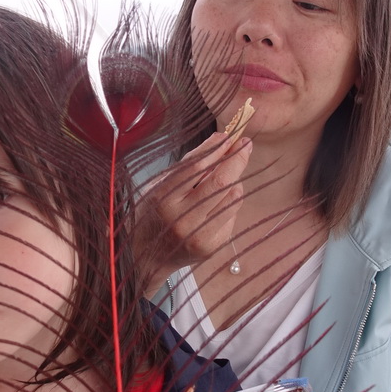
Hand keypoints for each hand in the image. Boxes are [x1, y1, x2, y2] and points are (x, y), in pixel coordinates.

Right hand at [137, 132, 251, 291]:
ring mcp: (198, 235)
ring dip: (234, 181)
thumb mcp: (160, 183)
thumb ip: (189, 163)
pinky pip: (232, 214)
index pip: (196, 167)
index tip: (230, 136)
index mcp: (163, 198)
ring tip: (225, 177)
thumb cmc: (153, 212)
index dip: (217, 149)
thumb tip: (222, 140)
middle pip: (220, 182)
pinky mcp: (211, 246)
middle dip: (238, 159)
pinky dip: (229, 202)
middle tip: (245, 144)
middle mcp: (181, 218)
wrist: (145, 255)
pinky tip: (217, 202)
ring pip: (232, 197)